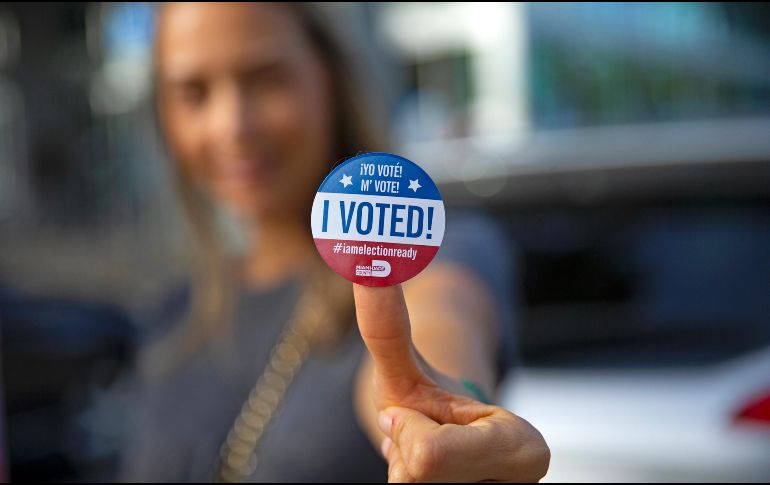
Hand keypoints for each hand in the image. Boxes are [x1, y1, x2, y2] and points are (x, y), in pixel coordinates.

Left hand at [354, 284, 549, 482]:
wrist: (458, 444)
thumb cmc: (432, 406)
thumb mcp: (407, 370)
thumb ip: (386, 328)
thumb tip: (366, 266)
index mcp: (523, 452)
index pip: (424, 461)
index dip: (407, 436)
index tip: (416, 424)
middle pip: (414, 483)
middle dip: (404, 457)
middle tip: (424, 444)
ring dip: (403, 476)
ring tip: (425, 464)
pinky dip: (407, 478)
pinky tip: (424, 477)